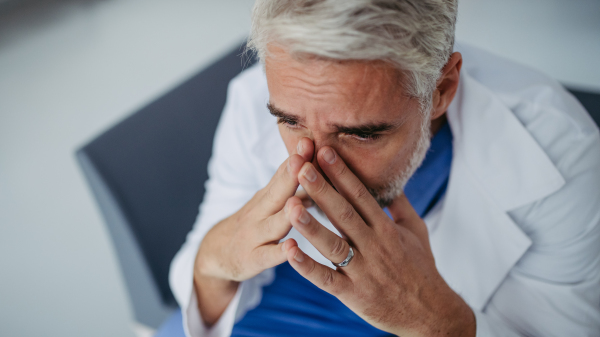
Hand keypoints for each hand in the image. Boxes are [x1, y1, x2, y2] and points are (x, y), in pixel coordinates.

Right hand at [193, 138, 313, 324]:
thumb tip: (320, 164)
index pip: (283, 173)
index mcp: (268, 196)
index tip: (309, 139)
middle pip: (278, 192)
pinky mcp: (253, 259)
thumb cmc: (252, 223)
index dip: (296, 157)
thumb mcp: (268, 201)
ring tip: (298, 202)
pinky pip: (268, 256)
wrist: (215, 253)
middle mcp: (260, 212)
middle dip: (292, 173)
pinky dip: (280, 253)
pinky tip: (291, 248)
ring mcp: (256, 235)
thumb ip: (291, 184)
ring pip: (274, 223)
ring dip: (287, 212)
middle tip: (304, 154)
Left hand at [281, 143, 475, 336]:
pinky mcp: (353, 294)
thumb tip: (391, 182)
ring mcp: (363, 271)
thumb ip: (400, 206)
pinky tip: (289, 251)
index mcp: (387, 229)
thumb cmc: (421, 269)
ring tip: (290, 206)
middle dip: (322, 190)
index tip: (324, 152)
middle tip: (301, 167)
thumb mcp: (417, 232)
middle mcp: (375, 246)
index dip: (341, 173)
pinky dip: (307, 266)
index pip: (361, 195)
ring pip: (333, 245)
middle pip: (344, 214)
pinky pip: (326, 279)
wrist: (430, 312)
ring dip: (311, 225)